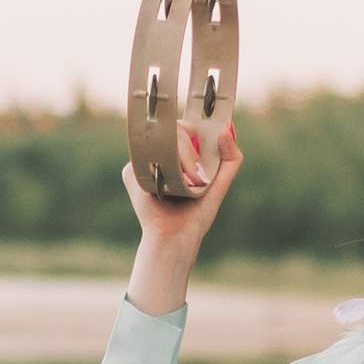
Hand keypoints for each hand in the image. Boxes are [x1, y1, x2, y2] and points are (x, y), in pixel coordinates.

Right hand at [123, 119, 242, 314]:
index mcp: (180, 154)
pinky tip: (166, 183)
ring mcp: (145, 161)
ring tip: (187, 182)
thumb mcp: (221, 184)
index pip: (186, 127)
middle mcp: (161, 154)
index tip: (204, 136)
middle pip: (175, 129)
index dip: (195, 127)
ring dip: (180, 158)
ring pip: (162, 138)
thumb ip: (231, 158)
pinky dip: (161, 164)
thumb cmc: (196, 215)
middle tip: (198, 175)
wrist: (176, 237)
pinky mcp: (132, 171)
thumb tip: (227, 126)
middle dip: (191, 150)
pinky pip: (146, 152)